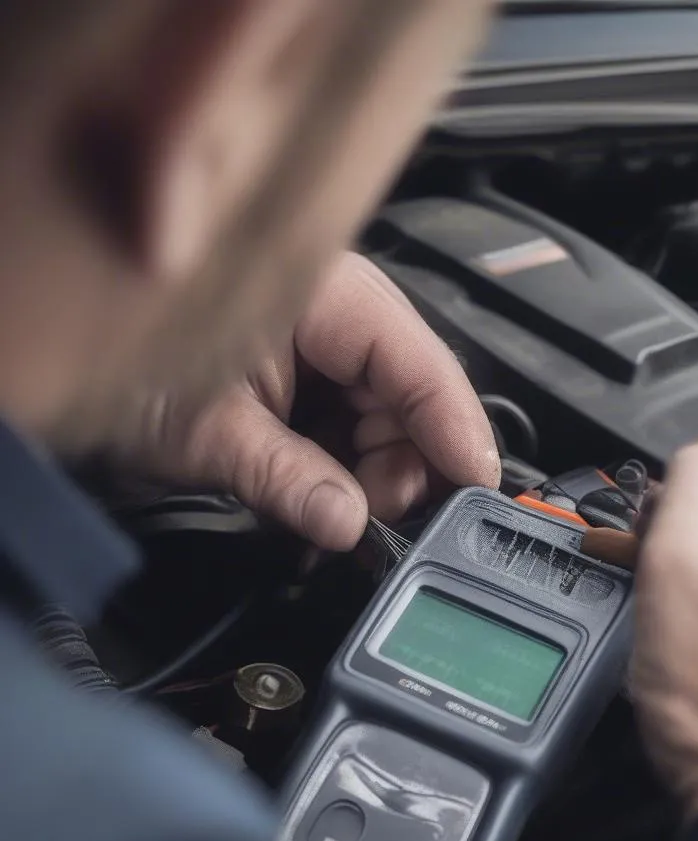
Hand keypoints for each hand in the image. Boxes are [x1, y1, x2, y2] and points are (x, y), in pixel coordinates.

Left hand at [114, 253, 499, 548]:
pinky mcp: (306, 375)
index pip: (419, 364)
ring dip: (369, 475)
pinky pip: (349, 426)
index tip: (476, 487)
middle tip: (371, 520)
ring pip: (385, 419)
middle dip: (400, 466)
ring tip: (329, 512)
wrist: (56, 338)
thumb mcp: (202, 427)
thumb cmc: (114, 350)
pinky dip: (342, 469)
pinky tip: (322, 497)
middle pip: (410, 398)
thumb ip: (284, 477)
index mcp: (324, 295)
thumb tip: (347, 523)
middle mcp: (334, 312)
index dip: (454, 430)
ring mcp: (322, 344)